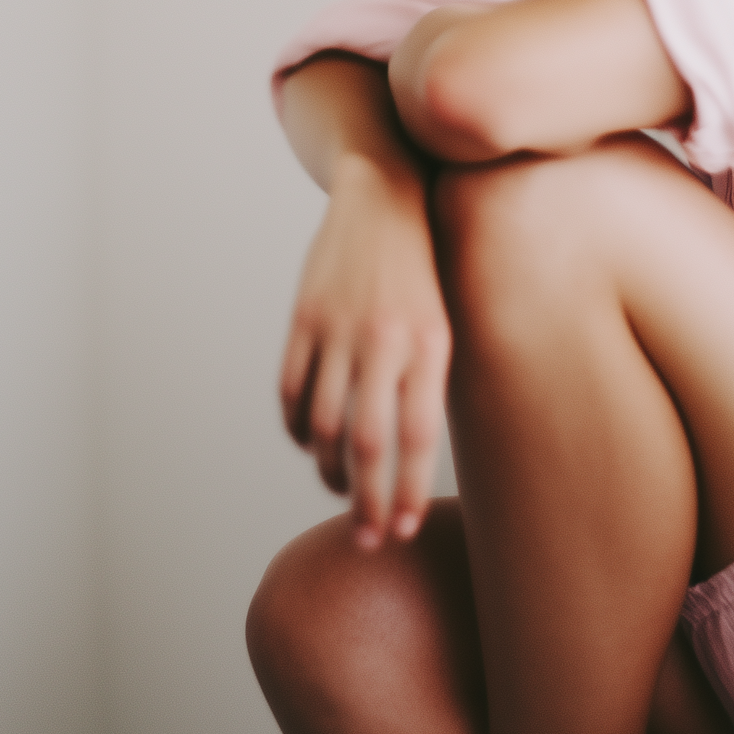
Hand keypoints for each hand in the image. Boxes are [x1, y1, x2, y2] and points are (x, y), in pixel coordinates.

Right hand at [280, 152, 451, 548]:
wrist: (386, 196)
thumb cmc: (423, 272)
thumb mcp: (443, 323)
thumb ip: (427, 384)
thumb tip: (411, 464)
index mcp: (429, 343)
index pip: (417, 438)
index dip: (406, 492)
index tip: (401, 528)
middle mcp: (384, 338)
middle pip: (369, 442)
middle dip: (367, 501)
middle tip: (367, 537)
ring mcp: (339, 327)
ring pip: (322, 423)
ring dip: (328, 469)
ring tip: (340, 489)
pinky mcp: (303, 316)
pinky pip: (291, 389)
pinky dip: (295, 428)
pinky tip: (307, 443)